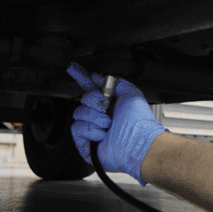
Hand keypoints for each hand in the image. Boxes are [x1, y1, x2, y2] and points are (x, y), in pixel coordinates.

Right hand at [67, 63, 165, 184]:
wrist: (138, 143)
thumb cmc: (139, 122)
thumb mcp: (131, 93)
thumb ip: (115, 82)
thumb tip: (97, 77)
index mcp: (111, 104)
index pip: (92, 89)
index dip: (82, 78)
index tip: (72, 68)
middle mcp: (101, 116)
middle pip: (84, 99)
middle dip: (94, 100)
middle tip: (106, 107)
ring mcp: (94, 129)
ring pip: (78, 113)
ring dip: (95, 117)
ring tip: (108, 124)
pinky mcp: (87, 143)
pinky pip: (77, 128)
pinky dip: (91, 130)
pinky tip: (103, 135)